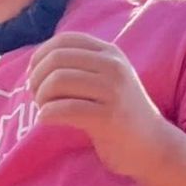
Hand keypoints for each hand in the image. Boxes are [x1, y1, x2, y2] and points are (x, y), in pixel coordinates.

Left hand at [27, 32, 171, 179]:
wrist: (151, 144)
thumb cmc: (119, 113)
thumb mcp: (106, 79)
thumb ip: (80, 66)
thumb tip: (36, 62)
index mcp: (110, 53)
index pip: (65, 40)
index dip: (41, 56)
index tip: (34, 75)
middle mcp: (113, 67)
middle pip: (56, 60)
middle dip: (37, 79)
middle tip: (37, 97)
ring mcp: (113, 91)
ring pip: (57, 81)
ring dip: (40, 97)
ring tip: (43, 109)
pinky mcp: (108, 118)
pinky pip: (64, 109)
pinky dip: (46, 114)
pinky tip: (46, 120)